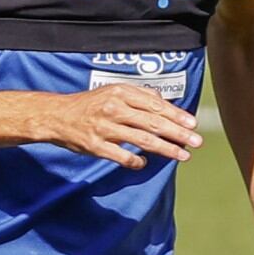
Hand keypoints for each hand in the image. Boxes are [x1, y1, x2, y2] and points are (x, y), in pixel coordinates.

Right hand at [39, 84, 202, 169]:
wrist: (57, 116)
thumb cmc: (89, 104)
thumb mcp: (112, 91)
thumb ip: (138, 95)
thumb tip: (163, 101)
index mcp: (121, 93)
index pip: (155, 105)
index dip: (176, 115)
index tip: (193, 125)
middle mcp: (114, 108)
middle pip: (153, 122)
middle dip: (178, 133)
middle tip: (196, 142)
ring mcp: (105, 128)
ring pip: (142, 140)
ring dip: (165, 149)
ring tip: (182, 155)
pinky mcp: (96, 145)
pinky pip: (122, 156)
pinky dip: (136, 161)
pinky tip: (145, 163)